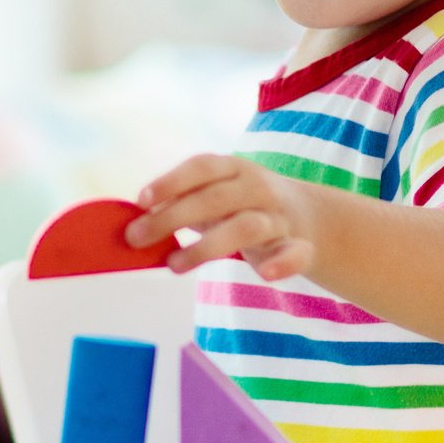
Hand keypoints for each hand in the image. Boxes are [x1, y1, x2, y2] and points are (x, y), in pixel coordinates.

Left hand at [126, 154, 316, 280]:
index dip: (171, 182)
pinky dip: (283, 263)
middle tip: (136, 238)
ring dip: (206, 247)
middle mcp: (258, 187)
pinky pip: (295, 253)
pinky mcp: (299, 246)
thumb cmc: (243, 206)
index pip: (202, 167)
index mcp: (235, 168)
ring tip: (174, 265)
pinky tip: (267, 275)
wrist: (309, 216)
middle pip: (215, 199)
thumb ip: (180, 204)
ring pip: (246, 227)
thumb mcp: (214, 195)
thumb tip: (134, 223)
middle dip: (173, 218)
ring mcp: (279, 217)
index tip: (142, 201)